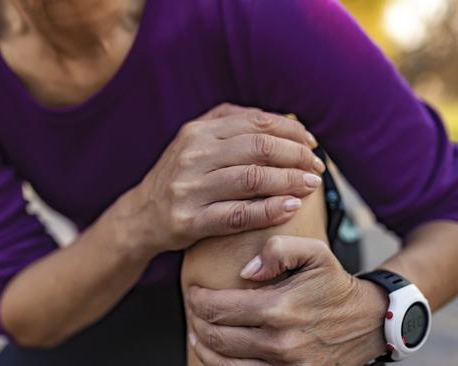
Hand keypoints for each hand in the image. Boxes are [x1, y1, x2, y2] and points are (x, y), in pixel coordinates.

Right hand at [113, 104, 324, 254]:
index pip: (256, 123)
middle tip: (317, 167)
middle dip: (296, 156)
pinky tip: (290, 207)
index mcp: (198, 131)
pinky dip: (269, 210)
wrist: (141, 216)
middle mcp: (193, 155)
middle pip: (259, 148)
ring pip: (252, 179)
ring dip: (289, 181)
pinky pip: (238, 214)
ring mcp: (190, 188)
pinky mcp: (190, 220)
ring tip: (311, 185)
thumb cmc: (180, 176)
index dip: (291, 131)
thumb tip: (278, 118)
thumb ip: (229, 123)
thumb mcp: (195, 141)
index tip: (311, 144)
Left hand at [186, 235, 388, 364]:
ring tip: (199, 331)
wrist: (368, 321)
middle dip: (197, 321)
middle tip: (194, 310)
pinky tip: (219, 354)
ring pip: (223, 364)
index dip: (198, 299)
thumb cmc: (335, 284)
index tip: (194, 292)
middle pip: (216, 337)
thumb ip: (278, 249)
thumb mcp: (314, 251)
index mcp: (280, 308)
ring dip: (204, 347)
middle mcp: (280, 342)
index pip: (219, 308)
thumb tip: (246, 271)